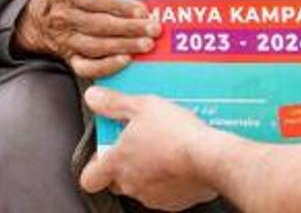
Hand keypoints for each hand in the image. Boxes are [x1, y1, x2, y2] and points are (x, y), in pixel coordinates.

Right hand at [13, 0, 158, 77]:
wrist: (39, 22)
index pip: (93, 0)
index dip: (117, 6)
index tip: (141, 9)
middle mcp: (64, 18)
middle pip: (98, 25)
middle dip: (128, 28)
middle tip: (154, 28)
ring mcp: (67, 41)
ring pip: (95, 46)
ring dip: (123, 46)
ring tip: (147, 45)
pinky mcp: (71, 59)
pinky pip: (86, 67)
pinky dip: (105, 66)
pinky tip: (125, 61)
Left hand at [80, 87, 218, 209]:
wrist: (211, 157)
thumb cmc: (176, 132)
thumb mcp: (143, 105)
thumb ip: (115, 103)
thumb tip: (93, 97)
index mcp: (117, 163)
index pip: (89, 178)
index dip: (94, 166)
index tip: (106, 151)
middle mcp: (131, 184)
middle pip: (117, 182)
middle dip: (125, 165)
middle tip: (140, 144)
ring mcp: (153, 196)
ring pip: (142, 186)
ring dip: (149, 172)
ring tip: (166, 149)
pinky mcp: (175, 203)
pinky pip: (166, 192)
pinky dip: (171, 180)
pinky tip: (182, 162)